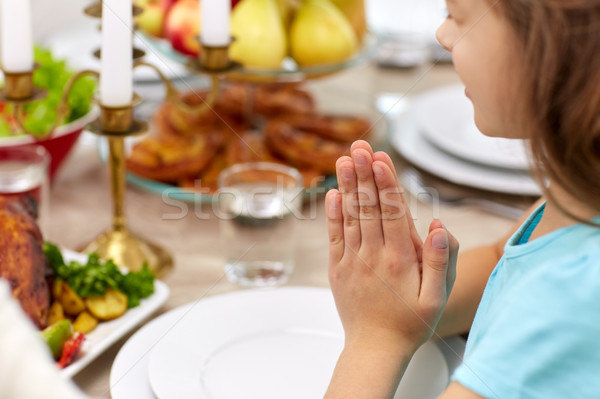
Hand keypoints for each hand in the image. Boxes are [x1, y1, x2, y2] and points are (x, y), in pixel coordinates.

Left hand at [326, 141, 457, 352]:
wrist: (375, 348)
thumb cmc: (411, 323)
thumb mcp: (437, 298)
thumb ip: (440, 260)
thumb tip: (436, 223)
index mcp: (399, 260)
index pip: (393, 212)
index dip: (386, 183)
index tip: (380, 158)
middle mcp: (373, 256)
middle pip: (369, 207)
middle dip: (364, 174)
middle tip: (360, 147)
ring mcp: (352, 261)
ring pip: (351, 216)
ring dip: (347, 186)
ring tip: (344, 159)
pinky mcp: (337, 268)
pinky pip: (334, 236)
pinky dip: (333, 214)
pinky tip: (332, 193)